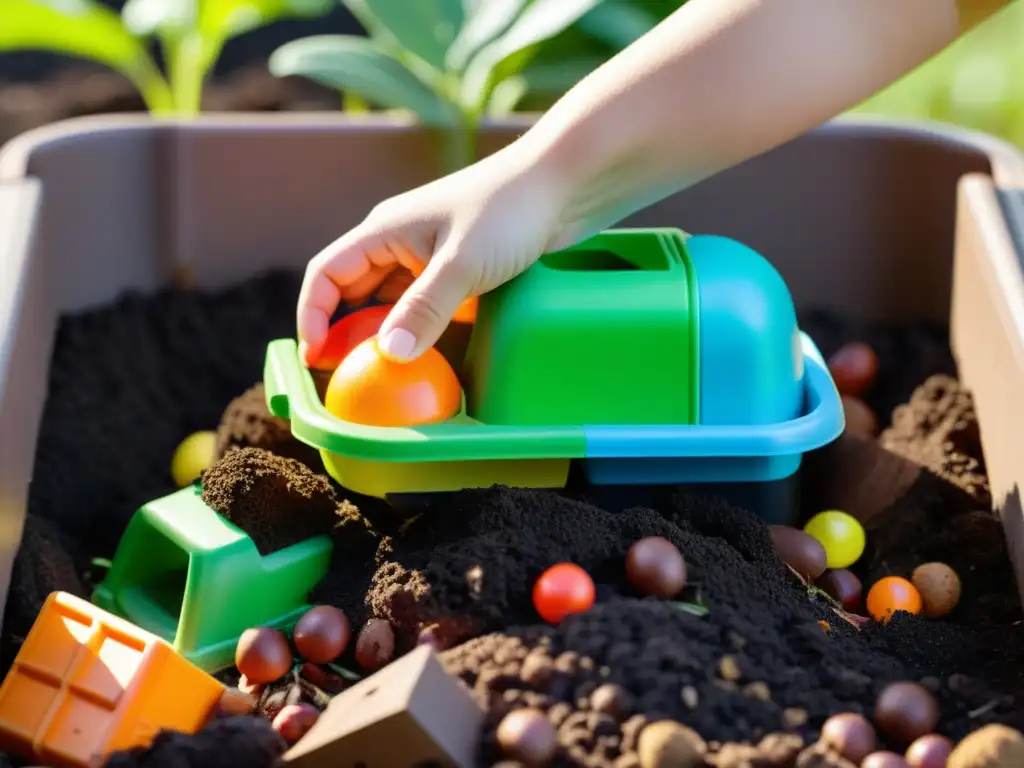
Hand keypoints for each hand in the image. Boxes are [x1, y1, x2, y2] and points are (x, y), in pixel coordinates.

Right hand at [296, 144, 573, 364]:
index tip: (315, 359)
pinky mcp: (461, 268)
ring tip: (382, 373)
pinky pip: (425, 303)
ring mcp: (431, 255)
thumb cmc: (511, 211)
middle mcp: (400, 242)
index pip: (326, 274)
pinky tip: (427, 356)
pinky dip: (418, 329)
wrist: (566, 181)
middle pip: (353, 291)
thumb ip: (424, 309)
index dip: (313, 317)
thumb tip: (388, 355)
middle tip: (347, 377)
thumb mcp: (462, 265)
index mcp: (384, 231)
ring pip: (390, 300)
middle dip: (344, 332)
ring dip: (383, 333)